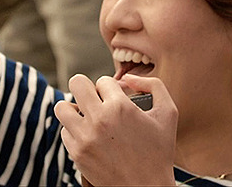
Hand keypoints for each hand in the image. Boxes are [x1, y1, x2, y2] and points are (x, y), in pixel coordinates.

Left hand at [54, 74, 176, 185]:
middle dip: (87, 89)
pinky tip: (88, 135)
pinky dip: (74, 131)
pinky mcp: (77, 154)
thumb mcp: (168, 113)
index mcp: (120, 106)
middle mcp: (99, 119)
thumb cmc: (159, 151)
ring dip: (74, 108)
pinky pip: (64, 131)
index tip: (116, 98)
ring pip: (62, 107)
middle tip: (95, 99)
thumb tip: (128, 77)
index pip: (103, 80)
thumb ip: (153, 84)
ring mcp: (85, 137)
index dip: (111, 88)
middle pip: (76, 83)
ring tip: (86, 115)